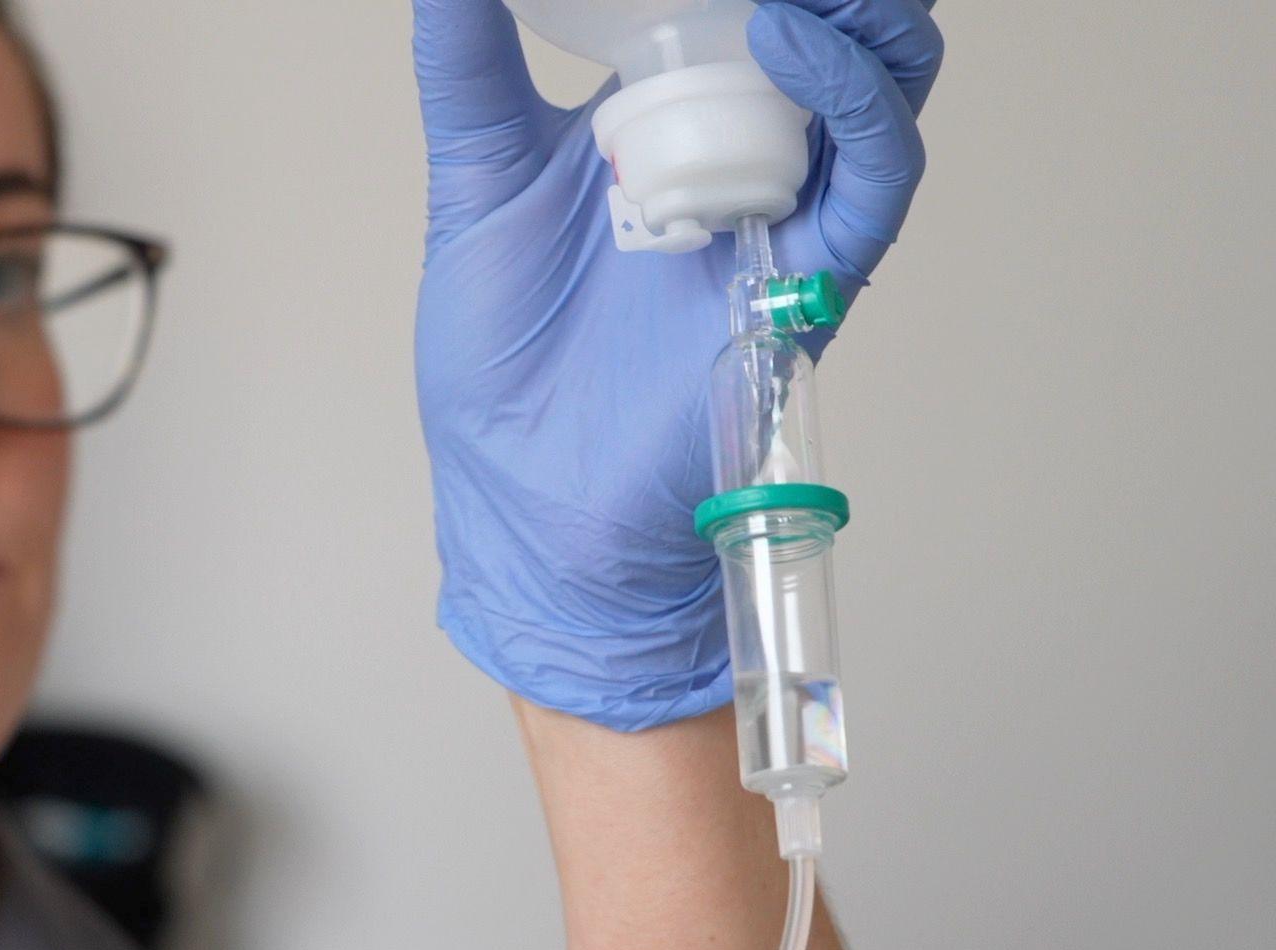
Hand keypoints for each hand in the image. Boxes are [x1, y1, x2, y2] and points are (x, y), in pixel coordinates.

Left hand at [411, 0, 942, 730]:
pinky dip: (851, 96)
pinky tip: (788, 39)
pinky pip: (874, 173)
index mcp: (659, 120)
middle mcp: (733, 154)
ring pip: (879, 81)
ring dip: (858, 16)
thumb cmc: (502, 363)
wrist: (528, 502)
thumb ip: (467, 73)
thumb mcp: (473, 186)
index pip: (734, 4)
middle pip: (829, 32)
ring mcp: (779, 211)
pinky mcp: (810, 277)